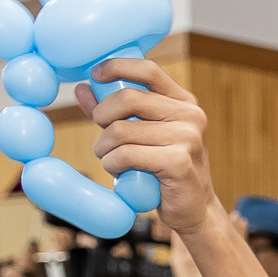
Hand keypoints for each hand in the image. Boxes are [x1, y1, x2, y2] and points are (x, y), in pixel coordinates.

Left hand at [76, 58, 221, 240]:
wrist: (194, 210)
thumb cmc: (165, 171)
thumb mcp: (143, 135)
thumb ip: (115, 112)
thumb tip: (82, 88)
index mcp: (184, 102)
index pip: (148, 70)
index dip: (117, 67)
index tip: (95, 75)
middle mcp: (190, 115)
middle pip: (128, 99)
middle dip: (102, 116)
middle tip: (102, 137)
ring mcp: (187, 139)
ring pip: (122, 131)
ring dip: (105, 148)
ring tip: (110, 159)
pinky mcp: (178, 162)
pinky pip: (127, 155)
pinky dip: (113, 164)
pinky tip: (118, 172)